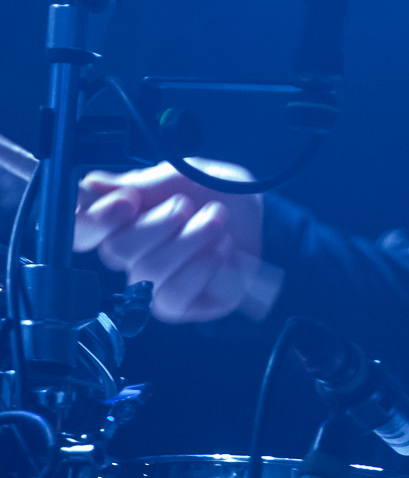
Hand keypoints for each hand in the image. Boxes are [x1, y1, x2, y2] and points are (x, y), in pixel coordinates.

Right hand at [74, 163, 272, 323]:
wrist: (257, 215)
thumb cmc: (215, 192)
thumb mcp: (181, 174)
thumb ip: (139, 184)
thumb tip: (89, 187)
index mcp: (119, 219)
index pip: (81, 231)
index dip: (95, 220)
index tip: (128, 201)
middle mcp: (130, 253)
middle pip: (117, 250)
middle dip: (158, 224)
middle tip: (186, 204)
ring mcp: (152, 282)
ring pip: (149, 272)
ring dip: (188, 242)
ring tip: (216, 218)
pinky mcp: (179, 304)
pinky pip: (171, 297)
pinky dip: (200, 268)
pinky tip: (220, 248)